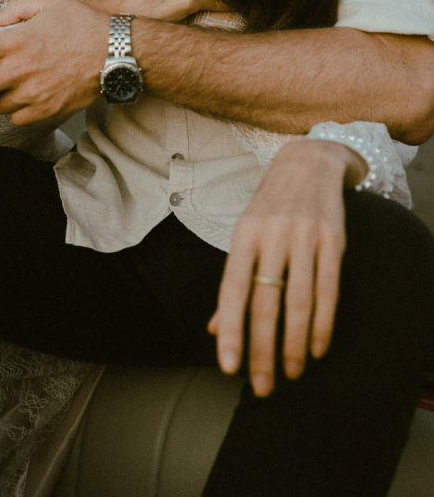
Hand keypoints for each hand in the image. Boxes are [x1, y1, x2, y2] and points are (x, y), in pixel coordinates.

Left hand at [0, 0, 108, 126]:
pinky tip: (35, 90)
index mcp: (15, 42)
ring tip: (18, 78)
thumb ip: (16, 8)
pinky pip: (18, 116)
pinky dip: (18, 106)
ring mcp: (33, 95)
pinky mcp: (46, 111)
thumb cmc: (84, 23)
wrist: (120, 54)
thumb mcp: (50, 1)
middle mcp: (19, 72)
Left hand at [207, 139, 366, 396]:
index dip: (231, 330)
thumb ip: (234, 282)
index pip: (233, 289)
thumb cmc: (270, 207)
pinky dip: (323, 324)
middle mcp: (272, 234)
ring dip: (295, 344)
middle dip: (263, 349)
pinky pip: (329, 289)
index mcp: (243, 235)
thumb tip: (214, 329)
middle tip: (262, 386)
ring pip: (299, 300)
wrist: (309, 161)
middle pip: (266, 302)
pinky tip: (317, 348)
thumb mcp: (245, 234)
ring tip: (292, 372)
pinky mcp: (334, 238)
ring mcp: (304, 236)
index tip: (228, 367)